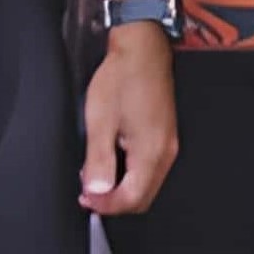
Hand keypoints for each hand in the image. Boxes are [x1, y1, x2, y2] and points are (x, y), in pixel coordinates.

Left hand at [83, 26, 176, 215]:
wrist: (141, 48)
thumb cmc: (122, 78)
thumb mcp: (100, 121)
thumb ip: (98, 161)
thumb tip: (96, 192)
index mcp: (151, 152)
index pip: (131, 199)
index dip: (106, 206)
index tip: (85, 199)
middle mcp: (166, 152)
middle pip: (142, 198)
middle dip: (114, 202)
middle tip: (89, 192)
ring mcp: (168, 144)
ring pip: (147, 185)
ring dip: (122, 188)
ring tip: (96, 175)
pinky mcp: (165, 135)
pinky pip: (150, 169)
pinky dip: (130, 174)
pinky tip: (113, 160)